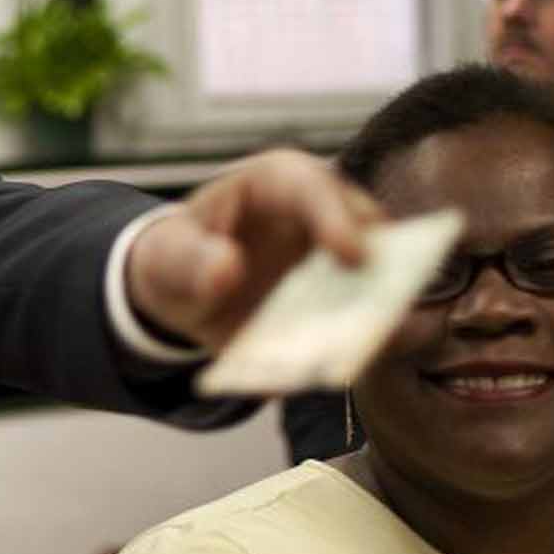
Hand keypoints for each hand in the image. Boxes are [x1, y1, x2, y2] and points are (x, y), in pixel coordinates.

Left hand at [126, 148, 383, 350]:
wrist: (182, 289)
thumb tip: (225, 271)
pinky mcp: (338, 309)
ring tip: (368, 349)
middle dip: (384, 271)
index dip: (338, 220)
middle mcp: (322, 219)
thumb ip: (189, 259)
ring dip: (378, 318)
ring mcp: (337, 266)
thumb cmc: (179, 253)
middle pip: (369, 236)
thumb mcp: (168, 253)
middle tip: (385, 312)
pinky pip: (358, 330)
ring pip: (378, 286)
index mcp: (278, 183)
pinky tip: (341, 370)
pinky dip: (356, 351)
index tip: (353, 257)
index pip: (315, 188)